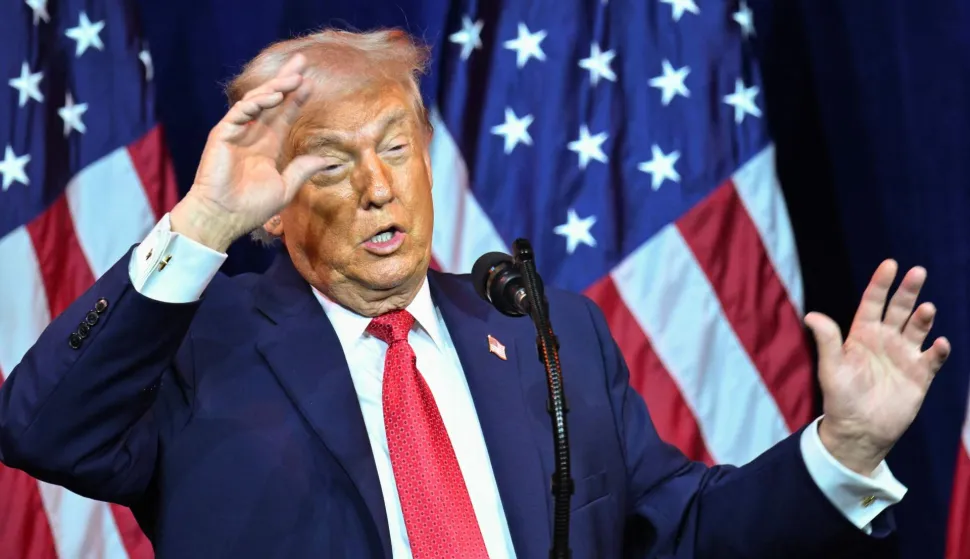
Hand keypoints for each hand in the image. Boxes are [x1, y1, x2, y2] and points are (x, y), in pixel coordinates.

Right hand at [170, 53, 328, 251]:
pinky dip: (256, 103)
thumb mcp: (284, 187)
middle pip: (271, 100)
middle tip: (302, 61)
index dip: (296, 98)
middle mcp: (252, 135)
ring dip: (275, 87)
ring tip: (295, 77)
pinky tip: (273, 96)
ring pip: (256, 101)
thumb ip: (302, 170)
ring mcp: (236, 133)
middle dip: (286, 80)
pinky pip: (240, 112)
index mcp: (266, 145)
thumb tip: (326, 160)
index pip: (284, 115)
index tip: (311, 83)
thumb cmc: (250, 207)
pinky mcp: (222, 135)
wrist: (223, 217)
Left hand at [805, 259, 950, 474]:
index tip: (890, 264)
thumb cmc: (840, 398)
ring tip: (926, 309)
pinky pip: (932, 358)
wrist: (859, 431)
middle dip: (908, 291)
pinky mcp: (920, 375)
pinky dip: (938, 350)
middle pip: (899, 309)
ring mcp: (904, 356)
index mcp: (862, 334)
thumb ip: (827, 342)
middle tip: (917, 272)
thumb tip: (811, 316)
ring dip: (922, 318)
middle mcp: (885, 340)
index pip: (873, 302)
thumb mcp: (831, 368)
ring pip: (918, 328)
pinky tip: (939, 343)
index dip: (881, 283)